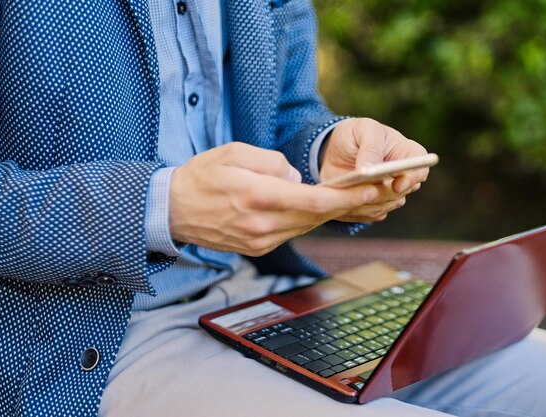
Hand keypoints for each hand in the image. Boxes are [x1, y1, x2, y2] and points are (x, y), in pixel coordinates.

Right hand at [169, 143, 386, 255]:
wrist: (172, 210)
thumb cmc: (202, 176)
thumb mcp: (234, 152)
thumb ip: (272, 162)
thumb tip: (295, 178)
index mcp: (258, 197)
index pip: (313, 200)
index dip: (345, 197)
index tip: (370, 190)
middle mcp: (262, 225)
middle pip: (316, 216)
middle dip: (346, 204)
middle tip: (373, 192)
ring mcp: (260, 241)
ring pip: (306, 226)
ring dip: (329, 214)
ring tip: (351, 198)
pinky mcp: (257, 248)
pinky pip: (291, 232)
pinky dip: (307, 220)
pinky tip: (317, 208)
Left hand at [320, 118, 428, 222]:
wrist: (334, 150)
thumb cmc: (355, 134)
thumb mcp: (363, 130)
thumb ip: (370, 148)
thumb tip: (369, 169)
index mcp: (407, 153)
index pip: (421, 167)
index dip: (413, 178)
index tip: (398, 185)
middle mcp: (402, 176)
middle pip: (402, 192)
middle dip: (384, 193)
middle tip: (365, 191)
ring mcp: (388, 193)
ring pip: (386, 205)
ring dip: (367, 202)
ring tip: (348, 193)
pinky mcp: (373, 205)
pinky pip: (370, 214)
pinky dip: (357, 210)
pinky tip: (342, 202)